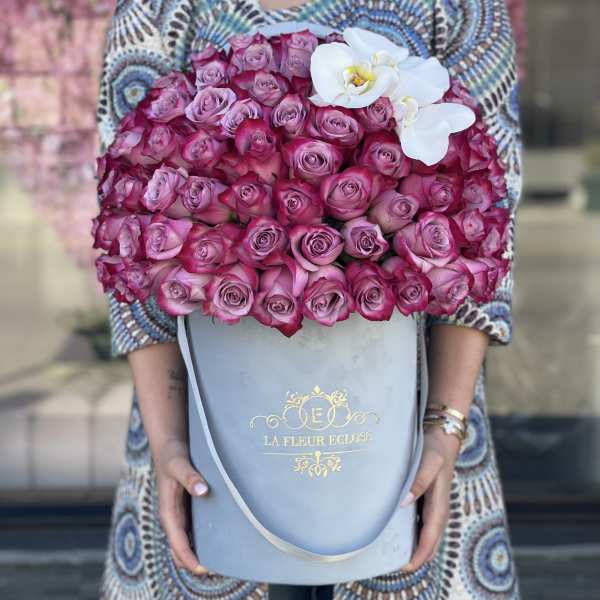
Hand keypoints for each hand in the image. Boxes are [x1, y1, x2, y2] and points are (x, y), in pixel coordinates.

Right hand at [154, 437, 210, 574]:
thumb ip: (190, 477)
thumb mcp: (180, 464)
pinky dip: (204, 536)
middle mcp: (173, 516)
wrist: (169, 443)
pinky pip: (195, 528)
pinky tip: (221, 536)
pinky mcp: (188, 506)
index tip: (204, 568)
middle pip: (182, 548)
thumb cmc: (173, 454)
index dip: (189, 558)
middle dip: (196, 560)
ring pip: (189, 540)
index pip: (177, 543)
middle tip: (220, 567)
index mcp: (168, 512)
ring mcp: (180, 513)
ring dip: (201, 549)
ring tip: (225, 557)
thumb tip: (202, 491)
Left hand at [400, 426, 461, 571]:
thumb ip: (418, 482)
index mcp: (440, 503)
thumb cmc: (435, 448)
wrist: (442, 434)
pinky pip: (421, 520)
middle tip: (398, 566)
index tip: (407, 565)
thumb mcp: (429, 462)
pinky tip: (400, 531)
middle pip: (430, 538)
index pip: (431, 536)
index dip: (421, 553)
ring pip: (426, 530)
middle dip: (418, 554)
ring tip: (397, 554)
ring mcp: (433, 503)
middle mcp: (437, 507)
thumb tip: (405, 502)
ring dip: (416, 544)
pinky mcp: (427, 496)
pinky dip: (414, 530)